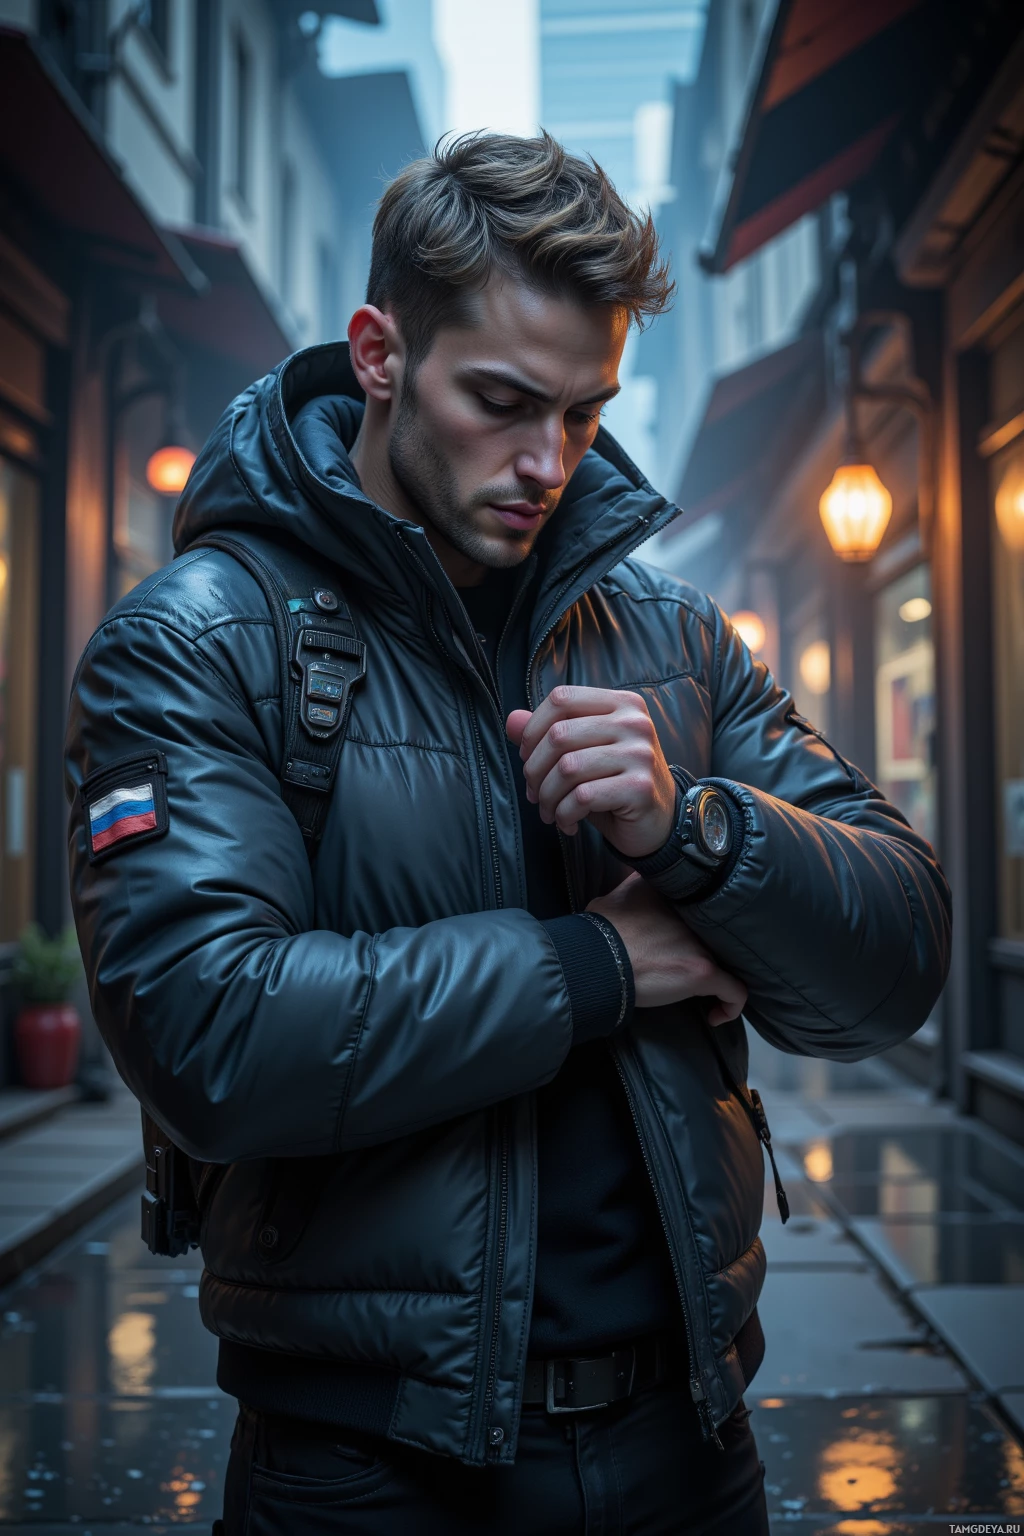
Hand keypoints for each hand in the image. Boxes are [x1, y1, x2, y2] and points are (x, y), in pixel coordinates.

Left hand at [507, 686, 675, 858]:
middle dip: (535, 770)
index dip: (533, 729)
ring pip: (568, 768)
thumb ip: (548, 734)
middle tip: (535, 793)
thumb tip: (511, 720)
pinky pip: (582, 796)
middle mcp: (634, 723)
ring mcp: (641, 754)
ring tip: (549, 811)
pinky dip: (564, 814)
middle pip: (559, 734)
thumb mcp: (582, 753)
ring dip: (548, 797)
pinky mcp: (640, 787)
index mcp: (621, 704)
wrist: (658, 822)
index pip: (561, 698)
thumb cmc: (614, 784)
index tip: (528, 758)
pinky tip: (569, 822)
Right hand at [588, 873, 746, 1021]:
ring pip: (729, 962)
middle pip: (720, 933)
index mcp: (675, 892)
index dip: (700, 924)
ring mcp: (701, 942)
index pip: (704, 905)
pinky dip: (730, 1006)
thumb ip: (632, 887)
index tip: (690, 940)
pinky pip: (734, 992)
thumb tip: (631, 884)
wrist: (597, 958)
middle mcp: (695, 912)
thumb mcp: (614, 897)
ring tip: (705, 991)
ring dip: (718, 976)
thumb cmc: (599, 933)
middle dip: (712, 950)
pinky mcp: (703, 971)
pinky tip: (714, 1015)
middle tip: (696, 965)